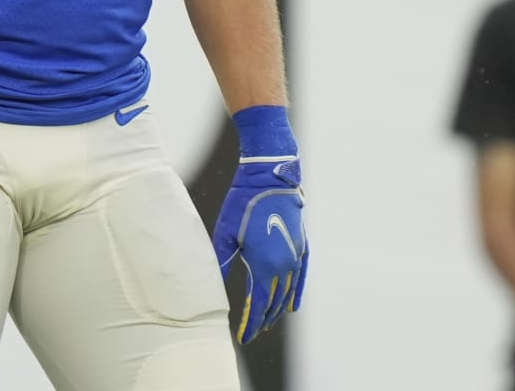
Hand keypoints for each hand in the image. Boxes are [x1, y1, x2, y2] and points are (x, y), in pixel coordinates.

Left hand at [212, 106, 308, 343]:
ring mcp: (296, 255)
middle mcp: (285, 265)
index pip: (259, 305)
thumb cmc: (243, 203)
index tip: (242, 337)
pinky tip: (293, 306)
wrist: (270, 176)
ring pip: (289, 292)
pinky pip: (302, 277)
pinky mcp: (302, 245)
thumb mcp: (225, 234)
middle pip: (275, 303)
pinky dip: (297, 293)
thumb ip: (220, 265)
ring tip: (266, 322)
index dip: (251, 323)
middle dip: (263, 320)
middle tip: (251, 332)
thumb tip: (212, 290)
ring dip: (278, 310)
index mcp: (265, 266)